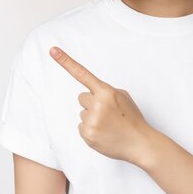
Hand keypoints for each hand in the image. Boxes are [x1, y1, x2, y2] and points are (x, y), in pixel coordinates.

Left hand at [49, 46, 153, 165]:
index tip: (53, 50)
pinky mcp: (87, 135)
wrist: (139, 143)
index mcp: (106, 91)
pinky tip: (103, 133)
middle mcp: (97, 104)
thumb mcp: (122, 97)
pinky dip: (90, 129)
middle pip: (82, 97)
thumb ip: (105, 91)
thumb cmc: (132, 118)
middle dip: (92, 103)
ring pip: (82, 113)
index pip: (82, 74)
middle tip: (108, 113)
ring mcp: (91, 120)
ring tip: (108, 124)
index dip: (66, 61)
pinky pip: (81, 126)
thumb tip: (91, 94)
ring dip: (92, 117)